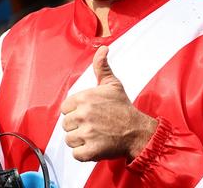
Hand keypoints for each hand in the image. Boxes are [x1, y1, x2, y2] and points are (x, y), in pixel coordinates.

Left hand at [60, 45, 157, 161]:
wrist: (138, 130)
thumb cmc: (124, 108)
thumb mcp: (112, 84)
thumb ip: (102, 66)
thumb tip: (103, 48)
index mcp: (85, 98)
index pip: (65, 108)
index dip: (74, 111)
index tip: (86, 113)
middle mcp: (84, 114)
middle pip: (65, 124)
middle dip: (76, 126)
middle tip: (92, 125)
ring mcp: (87, 133)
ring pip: (69, 139)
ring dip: (79, 140)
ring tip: (93, 135)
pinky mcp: (91, 150)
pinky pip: (76, 154)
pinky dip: (83, 153)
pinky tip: (94, 146)